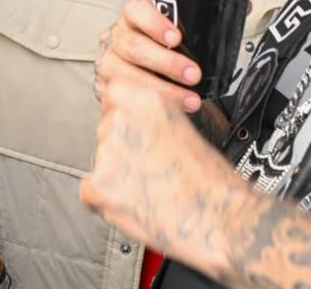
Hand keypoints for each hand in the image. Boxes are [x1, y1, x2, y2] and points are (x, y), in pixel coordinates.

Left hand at [80, 76, 243, 274]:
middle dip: (121, 149)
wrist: (219, 217)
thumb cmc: (209, 179)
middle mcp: (121, 119)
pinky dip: (106, 201)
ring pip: (100, 162)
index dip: (124, 116)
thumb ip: (151, 119)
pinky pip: (90, 191)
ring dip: (116, 176)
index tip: (135, 130)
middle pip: (106, 130)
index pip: (114, 93)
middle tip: (148, 168)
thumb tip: (134, 124)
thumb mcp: (182, 126)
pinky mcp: (97, 185)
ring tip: (150, 189)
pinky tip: (136, 203)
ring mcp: (107, 152)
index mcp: (145, 99)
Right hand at [94, 0, 202, 112]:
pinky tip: (166, 110)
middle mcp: (115, 38)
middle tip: (192, 75)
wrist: (135, 69)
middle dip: (167, 63)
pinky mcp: (104, 88)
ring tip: (188, 99)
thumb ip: (188, 30)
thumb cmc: (157, 48)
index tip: (176, 38)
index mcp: (131, 18)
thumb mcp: (169, 32)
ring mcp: (107, 63)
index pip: (136, 11)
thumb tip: (231, 25)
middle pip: (133, 46)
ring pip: (126, 75)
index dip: (155, 23)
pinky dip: (146, 106)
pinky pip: (122, 98)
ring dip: (162, 89)